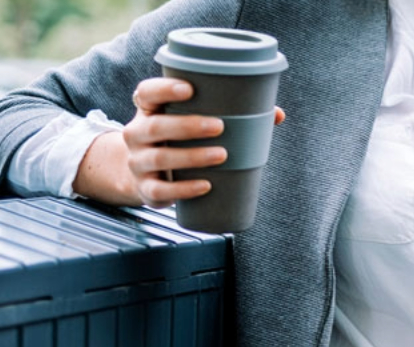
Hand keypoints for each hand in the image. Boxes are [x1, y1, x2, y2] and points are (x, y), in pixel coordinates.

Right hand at [72, 77, 285, 206]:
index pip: (146, 93)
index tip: (189, 89)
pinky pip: (160, 190)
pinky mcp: (146, 189)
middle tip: (220, 126)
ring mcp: (138, 163)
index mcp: (149, 111)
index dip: (163, 89)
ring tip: (222, 154)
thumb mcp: (193, 122)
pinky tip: (206, 186)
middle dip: (187, 126)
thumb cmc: (180, 141)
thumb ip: (232, 115)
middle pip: (154, 126)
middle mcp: (137, 134)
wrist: (147, 175)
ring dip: (191, 156)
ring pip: (159, 158)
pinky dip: (183, 189)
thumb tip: (276, 114)